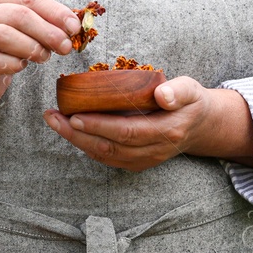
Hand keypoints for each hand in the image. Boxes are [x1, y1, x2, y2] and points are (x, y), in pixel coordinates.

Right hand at [0, 0, 79, 109]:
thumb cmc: (6, 44)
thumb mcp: (25, 26)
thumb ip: (46, 21)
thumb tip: (73, 26)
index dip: (55, 12)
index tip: (74, 27)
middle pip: (18, 15)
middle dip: (47, 31)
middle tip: (65, 46)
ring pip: (3, 35)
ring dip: (31, 47)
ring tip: (44, 57)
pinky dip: (12, 64)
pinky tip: (22, 66)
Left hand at [43, 79, 252, 171]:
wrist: (199, 126)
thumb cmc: (190, 102)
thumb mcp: (191, 90)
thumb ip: (178, 91)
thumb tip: (162, 95)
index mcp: (166, 132)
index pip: (127, 132)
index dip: (99, 126)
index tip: (74, 115)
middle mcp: (153, 151)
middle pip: (109, 147)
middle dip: (77, 134)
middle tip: (52, 117)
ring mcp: (143, 160)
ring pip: (104, 155)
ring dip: (76, 140)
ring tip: (54, 121)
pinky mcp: (136, 163)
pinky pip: (106, 157)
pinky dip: (85, 145)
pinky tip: (69, 130)